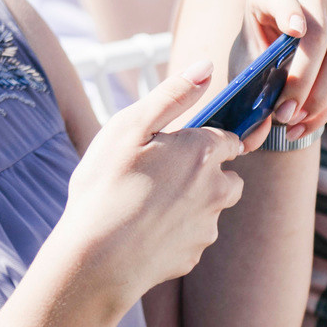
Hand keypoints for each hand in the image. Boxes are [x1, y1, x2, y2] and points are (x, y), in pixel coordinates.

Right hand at [59, 63, 247, 302]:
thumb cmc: (107, 186)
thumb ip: (172, 94)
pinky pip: (190, 238)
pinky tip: (142, 231)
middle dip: (207, 173)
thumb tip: (206, 67)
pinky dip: (174, 233)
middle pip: (228, 176)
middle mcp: (217, 189)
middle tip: (162, 174)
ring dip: (192, 204)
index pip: (229, 138)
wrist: (96, 259)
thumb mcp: (130, 126)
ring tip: (147, 204)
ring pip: (211, 209)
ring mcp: (207, 227)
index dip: (206, 139)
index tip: (182, 144)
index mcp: (204, 152)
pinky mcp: (192, 256)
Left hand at [226, 0, 326, 152]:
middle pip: (318, 35)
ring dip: (320, 97)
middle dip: (303, 80)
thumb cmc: (252, 60)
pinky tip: (309, 124)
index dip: (289, 11)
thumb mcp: (243, 67)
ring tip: (295, 124)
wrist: (271, 60)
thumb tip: (256, 129)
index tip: (294, 30)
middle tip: (285, 114)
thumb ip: (249, 88)